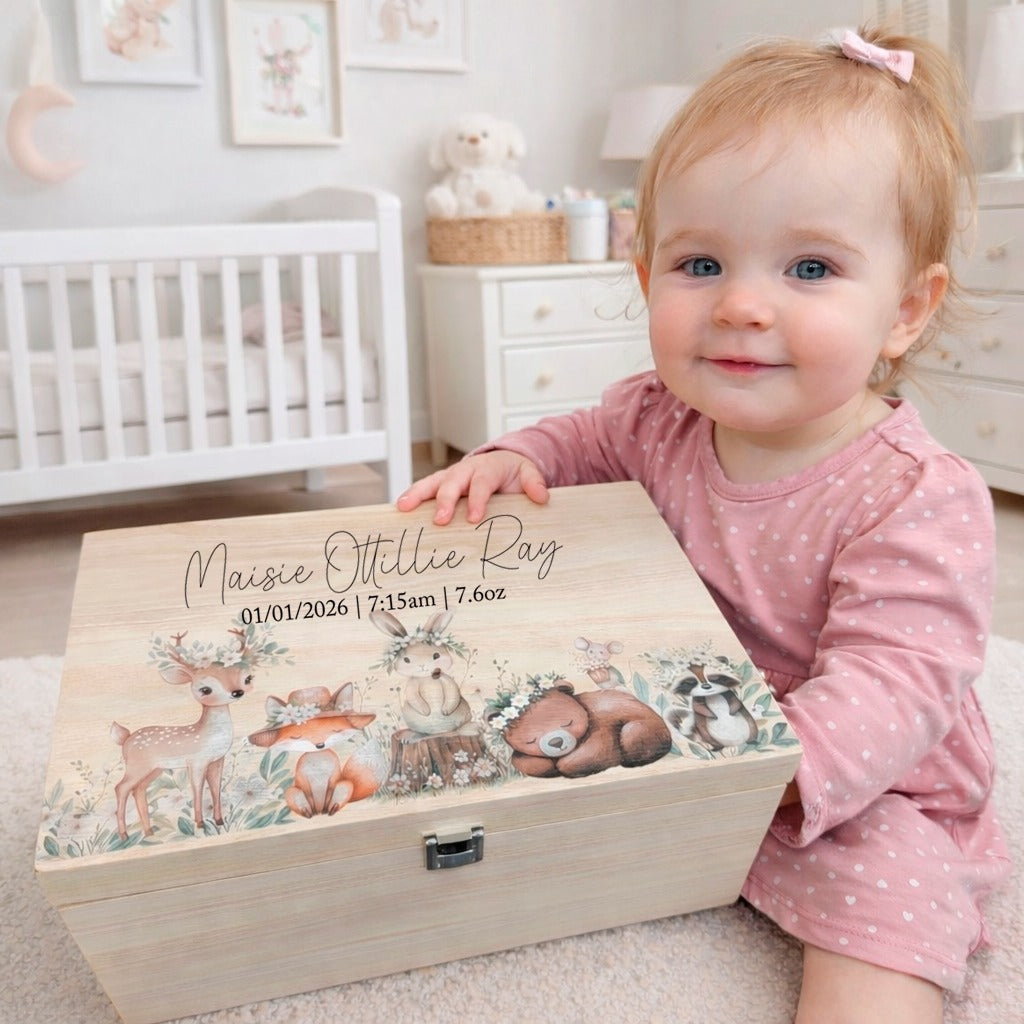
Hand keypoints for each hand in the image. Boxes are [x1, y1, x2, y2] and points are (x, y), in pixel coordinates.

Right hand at [396, 451, 549, 524]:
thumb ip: (535, 483)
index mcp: (487, 469)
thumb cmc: (513, 473)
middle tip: (439, 520)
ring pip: (431, 482)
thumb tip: (541, 497)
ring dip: (417, 494)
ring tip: (403, 507)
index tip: (473, 518)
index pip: (481, 485)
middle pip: (452, 483)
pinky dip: (412, 496)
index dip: (477, 501)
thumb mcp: (528, 473)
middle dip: (444, 501)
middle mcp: (465, 471)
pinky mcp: (440, 484)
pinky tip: (400, 509)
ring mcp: (450, 476)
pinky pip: (424, 489)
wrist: (502, 461)